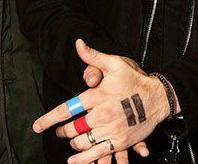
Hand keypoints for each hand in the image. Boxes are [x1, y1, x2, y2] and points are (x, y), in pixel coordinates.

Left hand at [33, 39, 170, 163]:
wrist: (159, 96)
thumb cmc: (135, 79)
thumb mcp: (115, 63)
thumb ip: (93, 57)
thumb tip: (78, 44)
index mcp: (97, 95)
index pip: (66, 109)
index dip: (49, 119)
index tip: (38, 126)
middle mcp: (102, 114)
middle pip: (72, 129)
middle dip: (63, 131)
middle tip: (61, 131)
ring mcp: (111, 129)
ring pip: (82, 143)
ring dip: (73, 143)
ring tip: (73, 140)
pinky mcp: (119, 141)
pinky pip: (95, 154)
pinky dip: (82, 159)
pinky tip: (75, 160)